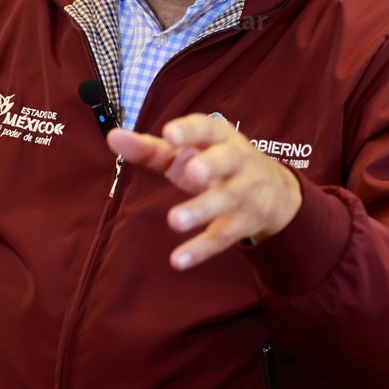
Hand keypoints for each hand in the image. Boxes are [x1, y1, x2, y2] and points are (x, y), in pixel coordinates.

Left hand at [107, 114, 301, 269]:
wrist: (276, 192)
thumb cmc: (216, 163)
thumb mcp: (187, 152)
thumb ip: (150, 148)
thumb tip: (112, 137)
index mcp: (220, 137)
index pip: (207, 128)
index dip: (189, 131)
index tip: (169, 134)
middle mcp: (237, 161)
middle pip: (227, 160)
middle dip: (210, 165)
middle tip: (191, 173)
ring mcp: (243, 193)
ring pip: (225, 200)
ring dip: (201, 210)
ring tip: (175, 221)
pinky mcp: (242, 224)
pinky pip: (222, 236)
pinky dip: (201, 249)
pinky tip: (178, 260)